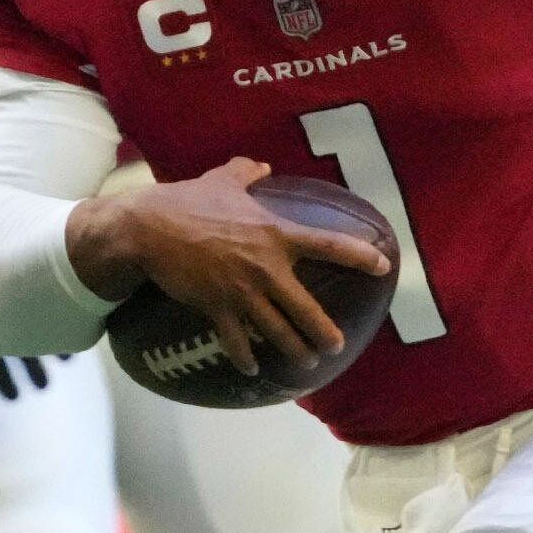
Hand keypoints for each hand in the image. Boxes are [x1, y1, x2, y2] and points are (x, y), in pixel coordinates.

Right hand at [80, 157, 388, 374]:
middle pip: (306, 309)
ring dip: (294, 351)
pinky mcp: (217, 308)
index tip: (383, 265)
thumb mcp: (222, 179)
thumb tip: (261, 165)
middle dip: (325, 333)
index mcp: (276, 234)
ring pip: (277, 331)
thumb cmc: (188, 200)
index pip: (328, 244)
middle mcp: (266, 267)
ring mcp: (242, 292)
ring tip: (306, 363)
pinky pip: (237, 341)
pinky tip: (252, 368)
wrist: (149, 228)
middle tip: (336, 346)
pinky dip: (245, 357)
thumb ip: (246, 172)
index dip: (359, 255)